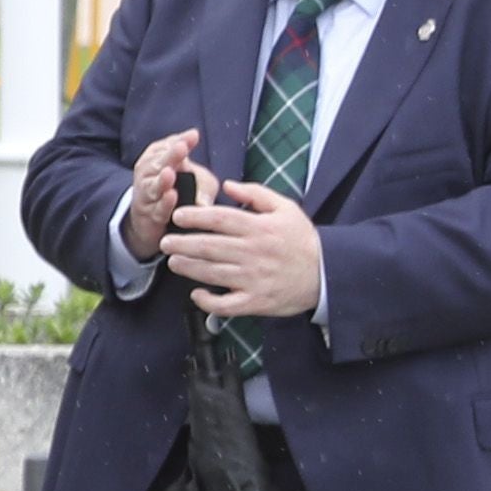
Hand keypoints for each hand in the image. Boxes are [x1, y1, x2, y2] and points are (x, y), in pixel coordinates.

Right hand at [118, 127, 208, 265]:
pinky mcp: (149, 215)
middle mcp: (148, 173)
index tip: (193, 136)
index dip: (181, 140)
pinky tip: (171, 196)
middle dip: (171, 156)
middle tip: (182, 147)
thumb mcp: (198, 183)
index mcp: (158, 157)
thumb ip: (202, 182)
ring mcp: (146, 194)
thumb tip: (205, 199)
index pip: (168, 145)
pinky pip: (157, 208)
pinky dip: (164, 203)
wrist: (151, 220)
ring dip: (161, 180)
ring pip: (153, 186)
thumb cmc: (179, 192)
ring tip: (170, 173)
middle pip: (159, 162)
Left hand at [163, 178, 328, 322]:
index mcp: (260, 228)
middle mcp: (254, 253)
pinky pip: (226, 305)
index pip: (220, 219)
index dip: (195, 216)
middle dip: (182, 244)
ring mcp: (254, 279)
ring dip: (188, 268)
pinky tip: (196, 294)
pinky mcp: (256, 301)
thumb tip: (227, 184)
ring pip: (213, 274)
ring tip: (173, 262)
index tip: (177, 216)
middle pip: (210, 246)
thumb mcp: (286, 208)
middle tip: (164, 242)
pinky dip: (208, 301)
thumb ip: (256, 194)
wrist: (326, 273)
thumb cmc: (301, 239)